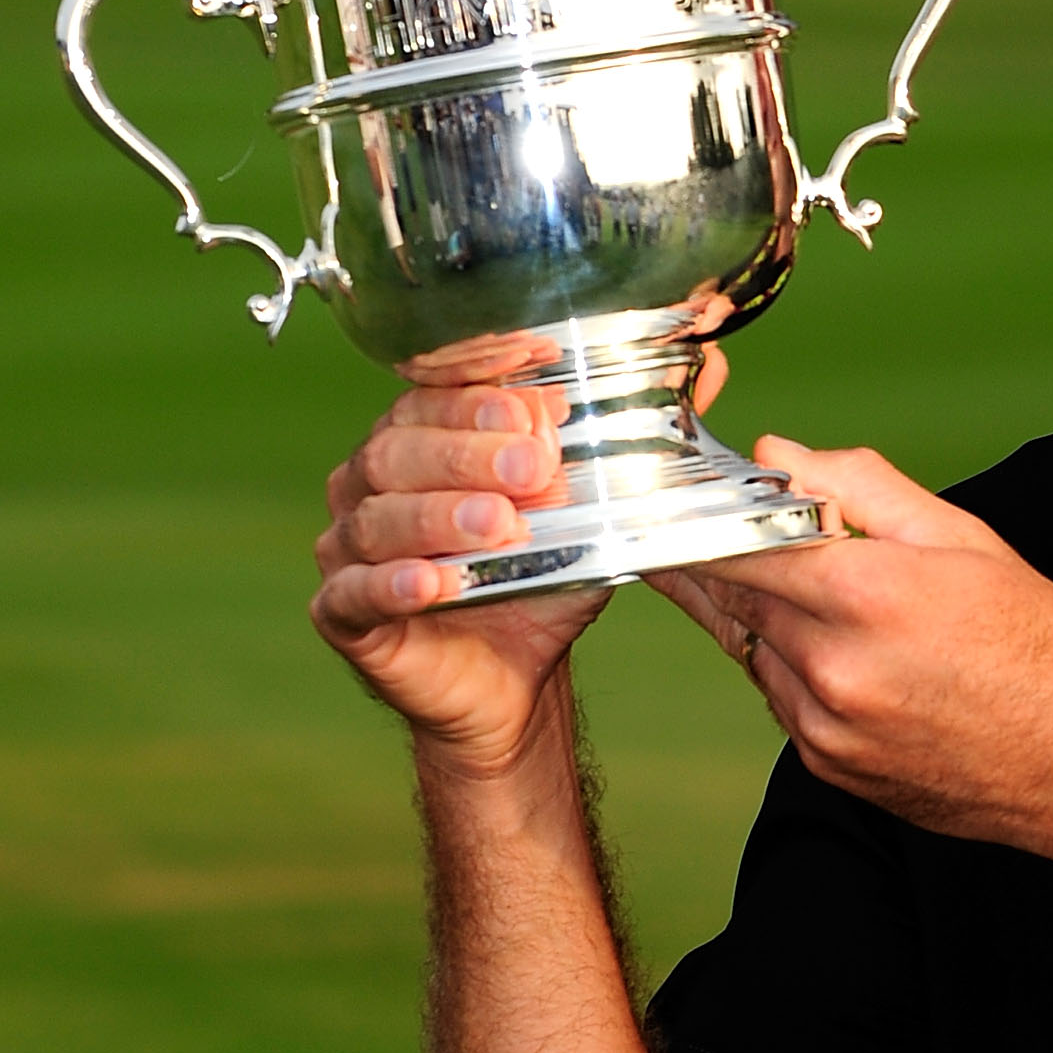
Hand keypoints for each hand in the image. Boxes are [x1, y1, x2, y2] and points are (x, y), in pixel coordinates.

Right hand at [311, 339, 734, 771]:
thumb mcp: (595, 509)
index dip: (482, 394)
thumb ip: (635, 442)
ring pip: (379, 516)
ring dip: (441, 515)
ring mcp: (349, 547)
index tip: (539, 404)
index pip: (434, 395)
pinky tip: (433, 582)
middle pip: (400, 448)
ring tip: (499, 524)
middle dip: (469, 453)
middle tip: (531, 468)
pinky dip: (393, 583)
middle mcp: (372, 483)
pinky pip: (354, 593)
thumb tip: (708, 372)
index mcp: (421, 440)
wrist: (516, 680)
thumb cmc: (541, 581)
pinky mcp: (343, 613)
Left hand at [651, 436, 1052, 874]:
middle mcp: (833, 668)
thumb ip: (859, 486)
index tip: (685, 496)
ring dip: (765, 617)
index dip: (698, 514)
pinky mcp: (829, 768)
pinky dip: (795, 669)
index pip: (730, 542)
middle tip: (731, 531)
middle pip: (730, 596)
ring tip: (833, 602)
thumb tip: (776, 456)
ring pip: (750, 649)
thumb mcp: (964, 538)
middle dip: (728, 559)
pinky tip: (852, 657)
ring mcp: (825, 729)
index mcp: (865, 594)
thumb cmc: (1040, 645)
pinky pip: (781, 700)